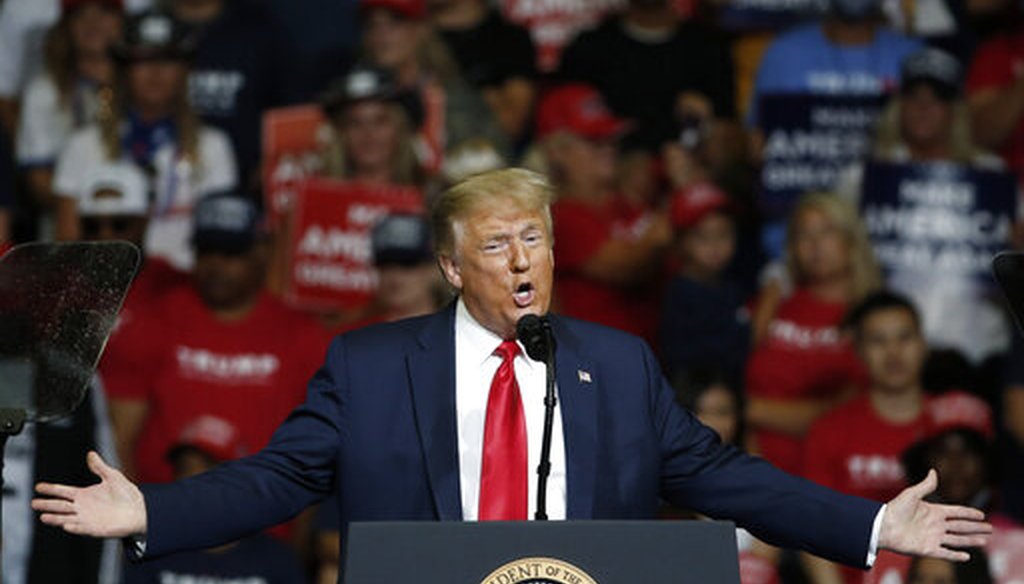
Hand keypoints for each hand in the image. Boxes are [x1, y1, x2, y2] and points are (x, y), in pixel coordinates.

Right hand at [32, 451, 146, 537]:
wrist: (139, 510)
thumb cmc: (127, 494)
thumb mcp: (113, 477)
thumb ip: (100, 467)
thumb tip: (91, 454)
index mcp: (84, 495)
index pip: (63, 491)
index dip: (51, 489)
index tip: (38, 487)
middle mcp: (82, 507)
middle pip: (60, 505)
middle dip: (47, 504)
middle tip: (34, 503)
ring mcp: (86, 519)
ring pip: (66, 518)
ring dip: (55, 518)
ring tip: (43, 516)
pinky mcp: (94, 528)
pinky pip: (81, 528)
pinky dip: (73, 527)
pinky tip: (66, 524)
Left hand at [879, 469, 991, 560]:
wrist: (882, 526)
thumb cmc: (894, 509)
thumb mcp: (911, 495)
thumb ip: (925, 486)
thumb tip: (933, 471)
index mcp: (934, 511)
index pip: (957, 512)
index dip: (969, 513)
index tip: (982, 515)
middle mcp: (936, 525)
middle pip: (961, 527)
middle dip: (976, 528)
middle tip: (991, 529)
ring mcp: (933, 538)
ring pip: (957, 540)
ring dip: (971, 540)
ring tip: (985, 540)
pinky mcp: (928, 549)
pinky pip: (945, 553)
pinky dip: (956, 555)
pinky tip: (966, 556)